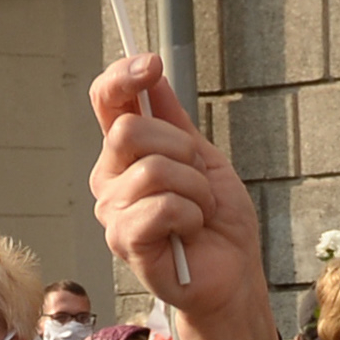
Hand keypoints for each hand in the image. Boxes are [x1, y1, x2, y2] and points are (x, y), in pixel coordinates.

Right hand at [87, 56, 276, 339]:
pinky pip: (159, 207)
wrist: (234, 275)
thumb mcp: (205, 159)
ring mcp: (112, 211)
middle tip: (200, 179)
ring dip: (195, 189)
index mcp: (126, 153)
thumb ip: (175, 120)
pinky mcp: (124, 242)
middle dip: (181, 148)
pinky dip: (190, 214)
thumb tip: (152, 72)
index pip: (106, 101)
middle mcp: (110, 178)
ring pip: (152, 169)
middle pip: (129, 129)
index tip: (151, 64)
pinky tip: (192, 231)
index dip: (122, 76)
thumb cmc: (219, 222)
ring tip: (201, 212)